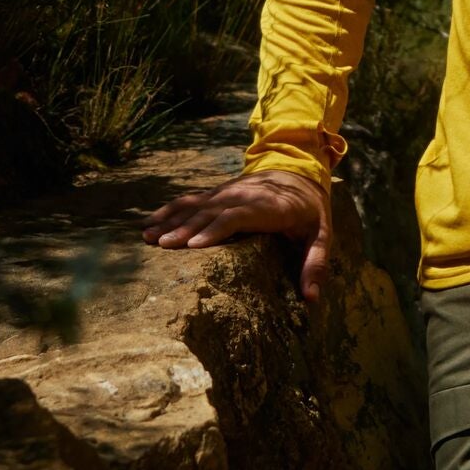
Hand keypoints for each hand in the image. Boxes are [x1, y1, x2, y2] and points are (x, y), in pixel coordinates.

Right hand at [142, 169, 332, 302]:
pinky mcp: (219, 193)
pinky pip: (192, 200)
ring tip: (147, 236)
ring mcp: (229, 193)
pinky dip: (170, 210)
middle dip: (185, 228)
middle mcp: (244, 197)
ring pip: (197, 204)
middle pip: (212, 211)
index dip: (216, 229)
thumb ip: (316, 264)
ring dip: (171, 219)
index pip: (239, 216)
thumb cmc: (311, 210)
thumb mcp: (322, 235)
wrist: (300, 168)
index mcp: (270, 207)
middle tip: (161, 246)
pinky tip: (150, 222)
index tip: (193, 246)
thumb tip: (311, 300)